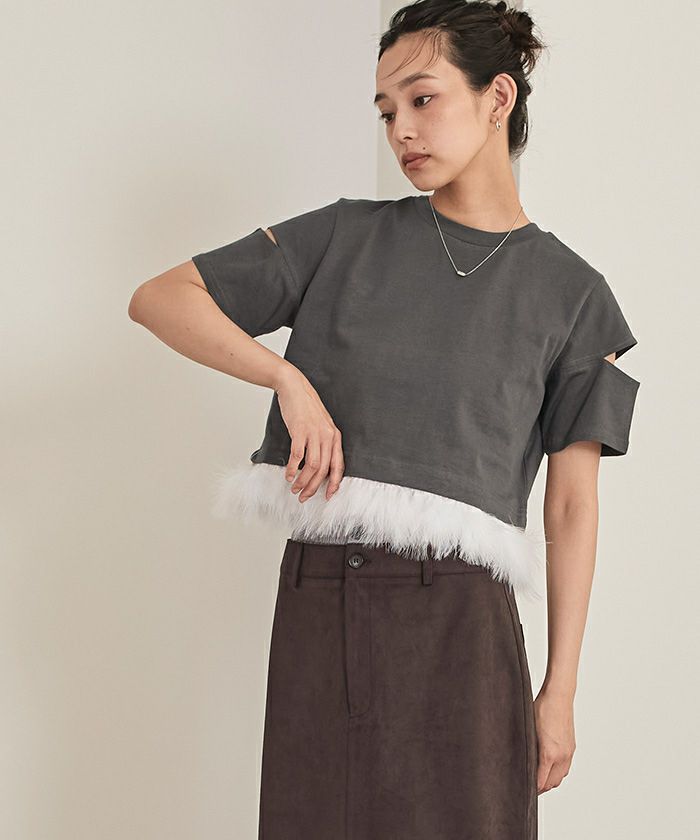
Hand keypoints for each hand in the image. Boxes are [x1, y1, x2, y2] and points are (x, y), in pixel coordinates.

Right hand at [274, 366, 344, 501]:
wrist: (295, 387)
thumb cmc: (306, 407)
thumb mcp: (321, 425)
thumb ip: (323, 442)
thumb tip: (318, 465)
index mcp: (335, 436)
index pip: (338, 465)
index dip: (334, 483)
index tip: (327, 496)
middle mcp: (327, 436)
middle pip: (323, 469)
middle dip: (313, 487)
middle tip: (304, 496)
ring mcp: (314, 433)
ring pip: (312, 466)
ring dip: (303, 481)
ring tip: (294, 487)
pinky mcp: (300, 430)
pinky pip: (297, 456)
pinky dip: (292, 468)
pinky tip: (288, 474)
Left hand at [533, 684, 575, 793]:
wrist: (559, 696)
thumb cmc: (542, 708)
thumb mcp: (529, 729)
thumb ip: (529, 749)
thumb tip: (523, 761)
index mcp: (549, 753)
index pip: (541, 781)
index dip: (532, 788)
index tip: (524, 790)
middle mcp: (561, 756)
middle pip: (552, 783)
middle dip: (541, 788)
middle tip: (529, 787)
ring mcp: (568, 752)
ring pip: (560, 777)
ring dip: (550, 781)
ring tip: (538, 779)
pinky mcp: (571, 747)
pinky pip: (566, 768)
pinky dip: (558, 773)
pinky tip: (549, 768)